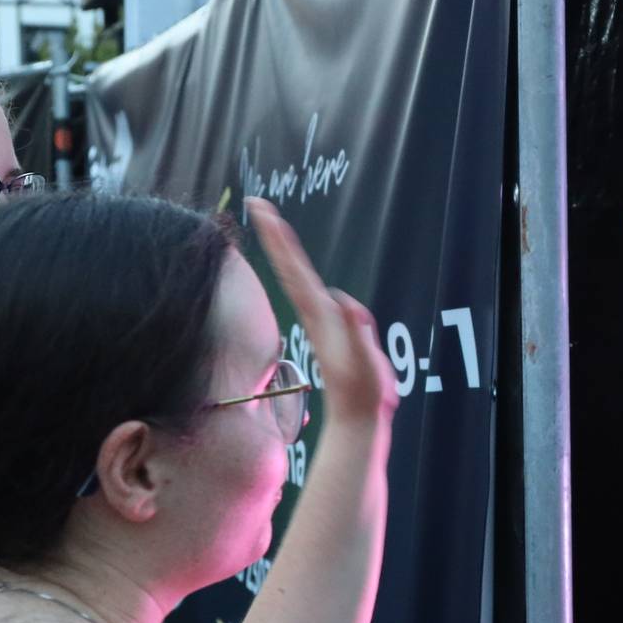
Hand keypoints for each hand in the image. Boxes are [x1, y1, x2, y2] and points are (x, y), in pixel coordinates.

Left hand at [246, 200, 396, 430]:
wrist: (356, 417)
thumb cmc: (363, 390)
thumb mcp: (364, 359)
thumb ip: (355, 330)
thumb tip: (343, 300)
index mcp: (321, 315)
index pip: (297, 270)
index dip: (282, 241)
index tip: (267, 214)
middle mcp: (315, 313)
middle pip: (291, 267)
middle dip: (275, 235)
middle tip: (259, 205)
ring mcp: (320, 320)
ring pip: (297, 276)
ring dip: (284, 250)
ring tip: (273, 224)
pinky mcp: (327, 327)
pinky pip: (309, 289)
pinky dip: (298, 271)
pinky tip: (296, 265)